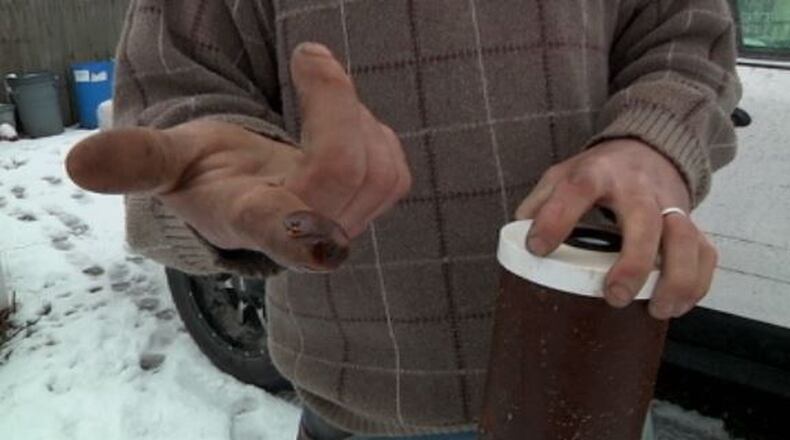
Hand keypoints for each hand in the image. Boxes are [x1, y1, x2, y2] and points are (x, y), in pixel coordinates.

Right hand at [66, 42, 410, 270]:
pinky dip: (374, 131)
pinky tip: (344, 129)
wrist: (251, 192)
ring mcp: (343, 226)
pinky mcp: (373, 211)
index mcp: (251, 216)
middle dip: (334, 99)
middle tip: (308, 58)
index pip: (280, 234)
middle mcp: (302, 231)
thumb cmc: (212, 173)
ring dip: (354, 112)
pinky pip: (393, 166)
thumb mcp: (172, 161)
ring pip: (378, 164)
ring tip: (321, 103)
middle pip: (346, 167)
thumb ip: (137, 160)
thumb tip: (80, 162)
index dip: (301, 237)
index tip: (319, 242)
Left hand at [515, 139, 717, 319]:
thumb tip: (518, 243)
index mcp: (597, 173)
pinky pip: (705, 252)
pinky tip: (678, 304)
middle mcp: (637, 186)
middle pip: (644, 220)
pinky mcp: (690, 220)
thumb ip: (538, 204)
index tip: (538, 249)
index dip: (556, 219)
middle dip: (633, 262)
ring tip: (657, 309)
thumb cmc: (600, 172)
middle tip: (614, 296)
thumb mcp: (561, 175)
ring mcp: (668, 203)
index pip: (576, 190)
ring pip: (686, 238)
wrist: (647, 148)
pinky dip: (698, 281)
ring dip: (676, 278)